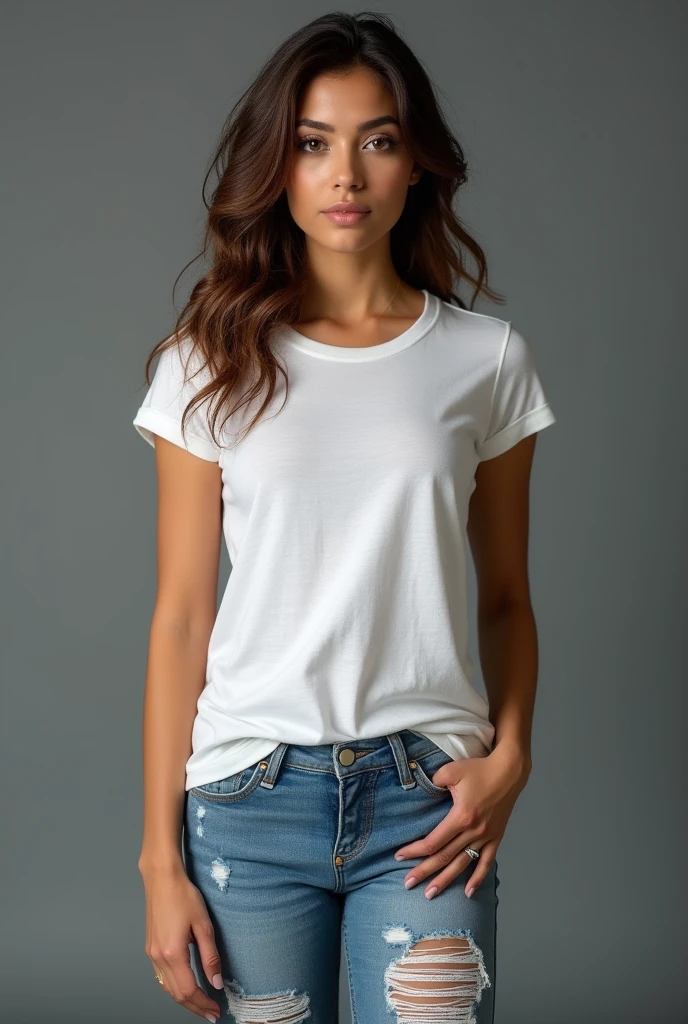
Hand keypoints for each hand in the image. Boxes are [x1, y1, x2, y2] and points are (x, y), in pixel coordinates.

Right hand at [141, 862, 224, 1021]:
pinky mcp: (150, 948)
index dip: (203, 1004)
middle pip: (176, 994)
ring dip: (184, 999)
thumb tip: (216, 982)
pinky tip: (184, 986)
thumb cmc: (183, 896)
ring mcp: (151, 954)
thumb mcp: (203, 925)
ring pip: (167, 988)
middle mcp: (158, 958)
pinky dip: (174, 987)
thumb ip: (210, 956)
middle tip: (211, 1013)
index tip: (216, 1010)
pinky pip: (161, 977)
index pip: (189, 990)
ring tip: (201, 1003)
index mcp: (172, 953)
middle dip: (194, 1007)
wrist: (162, 879)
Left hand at [394, 743, 530, 899]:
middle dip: (424, 872)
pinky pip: (486, 861)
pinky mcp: (496, 837)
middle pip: (444, 857)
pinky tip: (469, 892)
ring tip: (431, 894)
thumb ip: (434, 781)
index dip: (414, 850)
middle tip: (408, 884)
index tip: (399, 857)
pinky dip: (478, 878)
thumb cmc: (479, 769)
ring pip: (462, 863)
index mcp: (460, 816)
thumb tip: (422, 787)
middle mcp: (473, 830)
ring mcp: (486, 836)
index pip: (433, 841)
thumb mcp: (451, 770)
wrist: (509, 771)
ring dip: (446, 880)